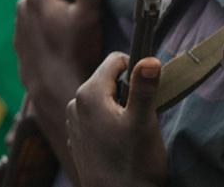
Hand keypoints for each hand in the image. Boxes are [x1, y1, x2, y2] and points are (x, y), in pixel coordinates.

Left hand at [13, 0, 107, 168]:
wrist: (55, 90)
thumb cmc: (74, 51)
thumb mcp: (88, 14)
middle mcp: (24, 6)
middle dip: (72, 0)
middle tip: (87, 19)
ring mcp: (21, 26)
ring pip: (49, 10)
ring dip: (62, 16)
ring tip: (77, 35)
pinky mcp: (22, 44)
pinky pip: (41, 28)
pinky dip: (52, 31)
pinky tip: (65, 46)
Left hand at [65, 52, 166, 186]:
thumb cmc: (132, 164)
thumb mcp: (143, 121)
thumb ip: (144, 87)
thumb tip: (149, 59)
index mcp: (89, 94)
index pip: (116, 60)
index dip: (136, 71)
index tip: (147, 93)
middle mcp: (75, 104)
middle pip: (109, 79)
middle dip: (128, 90)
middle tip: (140, 116)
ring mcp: (74, 123)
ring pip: (104, 98)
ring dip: (120, 107)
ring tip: (130, 132)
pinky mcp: (78, 138)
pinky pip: (97, 116)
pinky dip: (110, 121)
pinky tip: (119, 142)